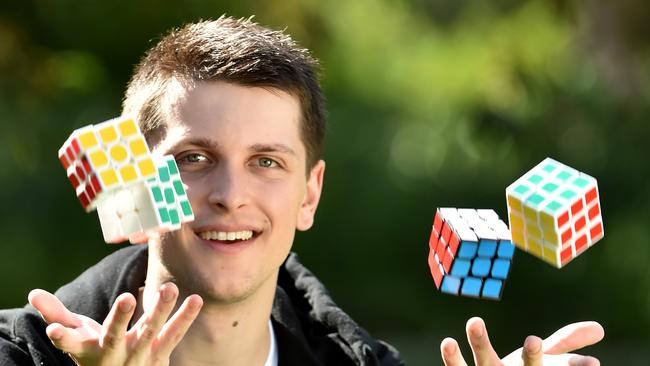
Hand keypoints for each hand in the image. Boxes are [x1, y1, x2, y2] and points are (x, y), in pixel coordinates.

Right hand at [28, 283, 202, 365]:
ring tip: (170, 288)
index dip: (63, 336)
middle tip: (126, 297)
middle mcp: (115, 354)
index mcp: (90, 350)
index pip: (72, 344)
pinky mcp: (160, 355)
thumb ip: (58, 314)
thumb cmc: (97, 352)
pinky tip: (197, 299)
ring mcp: (139, 355)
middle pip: (116, 334)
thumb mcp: (77, 337)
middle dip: (120, 317)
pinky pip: (174, 335)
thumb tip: (33, 293)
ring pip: (150, 332)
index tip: (54, 329)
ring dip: (160, 311)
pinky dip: (185, 318)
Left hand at [440, 317, 603, 365]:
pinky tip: (448, 342)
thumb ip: (565, 343)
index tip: (593, 363)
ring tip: (474, 321)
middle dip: (532, 356)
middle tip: (533, 340)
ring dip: (480, 343)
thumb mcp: (546, 362)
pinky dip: (453, 358)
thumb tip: (600, 328)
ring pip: (486, 363)